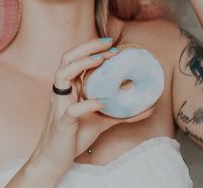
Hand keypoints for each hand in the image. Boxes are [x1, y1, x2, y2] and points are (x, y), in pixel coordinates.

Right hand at [23, 39, 150, 182]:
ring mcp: (59, 104)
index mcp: (68, 88)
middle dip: (87, 48)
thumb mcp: (100, 121)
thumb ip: (119, 113)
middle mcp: (62, 91)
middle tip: (109, 45)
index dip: (90, 48)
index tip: (111, 44)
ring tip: (100, 61)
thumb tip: (147, 108)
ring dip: (81, 65)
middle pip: (67, 58)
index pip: (75, 58)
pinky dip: (87, 103)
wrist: (54, 158)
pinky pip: (71, 109)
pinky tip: (103, 102)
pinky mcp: (62, 122)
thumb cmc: (73, 136)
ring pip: (62, 75)